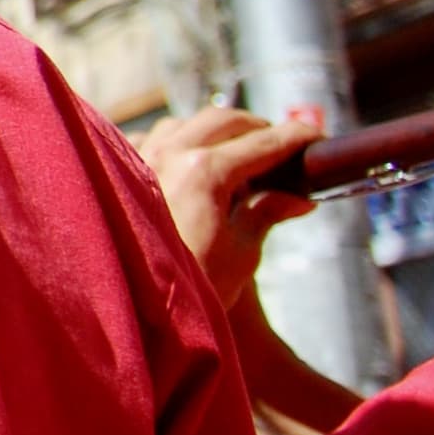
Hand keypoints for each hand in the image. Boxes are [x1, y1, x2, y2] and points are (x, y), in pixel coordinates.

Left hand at [142, 103, 323, 310]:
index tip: (316, 136)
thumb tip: (300, 198)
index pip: (261, 143)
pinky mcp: (118, 176)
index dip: (294, 138)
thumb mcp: (242, 252)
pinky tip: (189, 162)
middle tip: (280, 146)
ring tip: (238, 154)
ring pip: (182, 124)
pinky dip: (174, 142)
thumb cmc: (193, 287)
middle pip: (222, 121)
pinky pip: (149, 141)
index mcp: (204, 172)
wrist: (135, 313)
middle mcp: (167, 155)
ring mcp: (138, 161)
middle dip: (256, 128)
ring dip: (213, 131)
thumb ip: (267, 213)